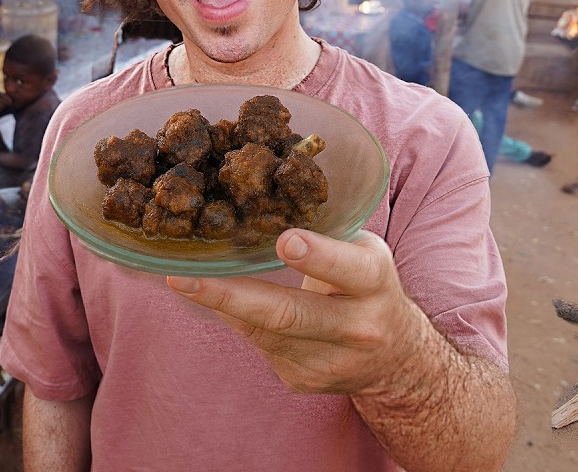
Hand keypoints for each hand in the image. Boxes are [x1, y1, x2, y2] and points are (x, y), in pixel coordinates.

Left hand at [167, 229, 424, 395]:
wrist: (396, 359)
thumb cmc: (367, 287)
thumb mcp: (363, 252)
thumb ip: (324, 234)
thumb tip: (257, 199)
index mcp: (373, 283)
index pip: (347, 269)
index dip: (317, 256)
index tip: (284, 241)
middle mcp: (354, 328)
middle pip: (287, 314)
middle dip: (232, 296)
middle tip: (184, 279)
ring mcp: (326, 361)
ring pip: (262, 331)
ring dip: (219, 304)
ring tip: (181, 282)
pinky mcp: (301, 379)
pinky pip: (258, 343)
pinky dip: (235, 318)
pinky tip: (217, 300)